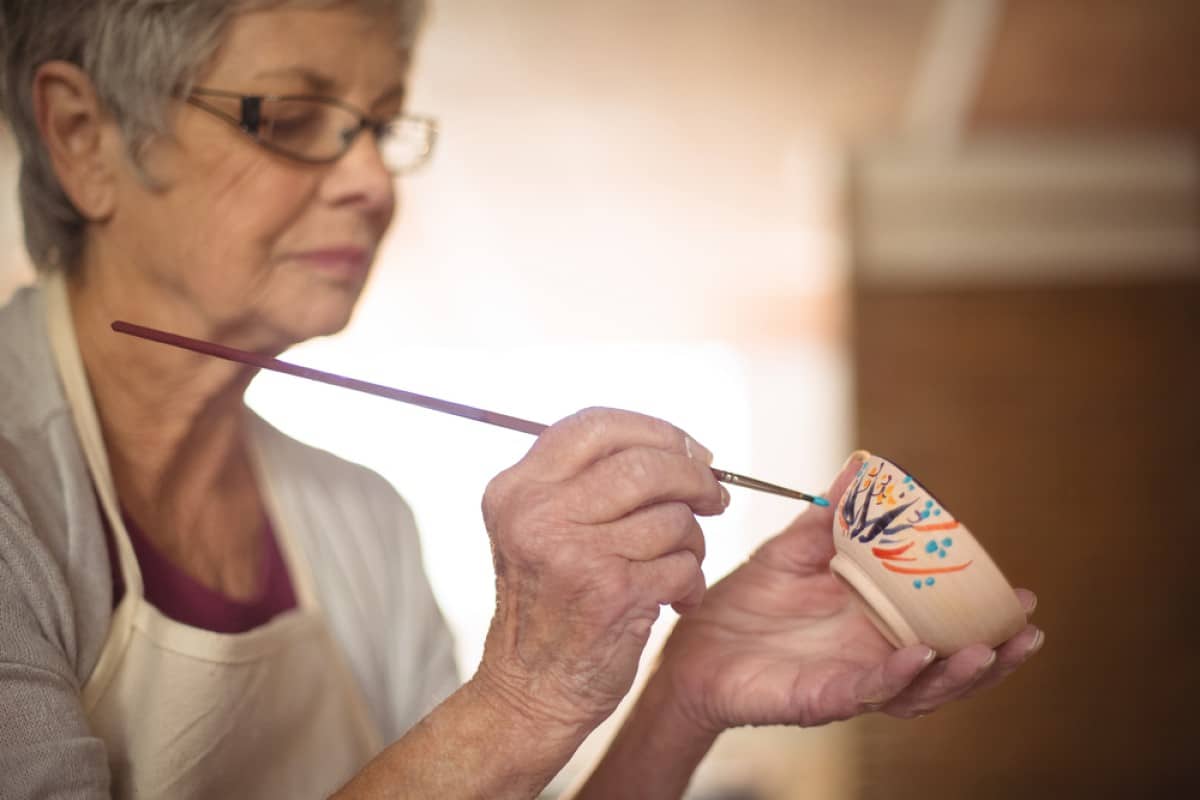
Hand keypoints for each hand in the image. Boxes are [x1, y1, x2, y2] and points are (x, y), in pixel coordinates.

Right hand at [472, 407, 729, 745]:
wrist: (530, 690)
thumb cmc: (547, 604)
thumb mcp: (537, 527)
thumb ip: (583, 480)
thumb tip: (674, 445)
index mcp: (517, 488)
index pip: (597, 425)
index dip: (655, 431)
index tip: (689, 450)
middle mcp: (538, 514)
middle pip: (645, 464)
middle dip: (694, 478)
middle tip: (714, 496)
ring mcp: (575, 553)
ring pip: (673, 516)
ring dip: (692, 540)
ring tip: (678, 561)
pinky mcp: (613, 593)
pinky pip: (683, 563)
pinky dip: (691, 579)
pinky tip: (675, 596)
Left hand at [655, 452, 1043, 732]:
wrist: (691, 644)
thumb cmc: (746, 603)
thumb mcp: (793, 551)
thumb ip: (830, 517)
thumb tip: (862, 468)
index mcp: (874, 621)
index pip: (941, 624)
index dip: (983, 615)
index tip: (1022, 594)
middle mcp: (872, 655)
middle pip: (946, 664)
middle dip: (992, 652)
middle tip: (1028, 630)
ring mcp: (850, 680)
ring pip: (918, 688)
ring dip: (956, 674)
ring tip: (986, 650)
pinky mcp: (818, 698)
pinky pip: (864, 692)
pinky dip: (894, 677)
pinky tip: (918, 659)